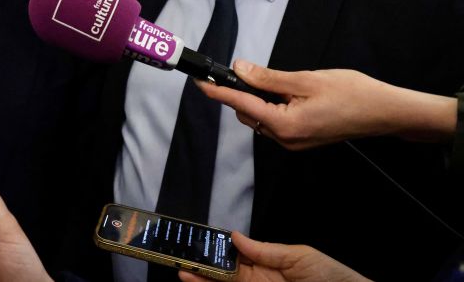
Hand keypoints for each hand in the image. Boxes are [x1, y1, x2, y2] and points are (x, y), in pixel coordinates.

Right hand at [177, 231, 368, 281]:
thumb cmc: (335, 278)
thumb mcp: (301, 257)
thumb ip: (266, 249)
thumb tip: (234, 236)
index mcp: (267, 267)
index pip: (233, 259)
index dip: (213, 252)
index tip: (195, 244)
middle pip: (223, 276)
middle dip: (201, 269)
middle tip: (180, 261)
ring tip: (185, 274)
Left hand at [195, 60, 455, 149]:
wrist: (385, 112)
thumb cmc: (352, 93)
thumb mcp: (305, 79)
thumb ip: (268, 77)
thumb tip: (240, 69)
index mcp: (284, 125)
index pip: (241, 105)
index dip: (218, 92)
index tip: (199, 82)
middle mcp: (285, 139)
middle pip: (248, 113)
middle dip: (242, 92)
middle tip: (243, 70)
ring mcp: (294, 142)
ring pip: (261, 118)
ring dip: (258, 99)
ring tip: (274, 81)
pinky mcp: (303, 139)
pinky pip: (276, 122)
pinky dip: (272, 106)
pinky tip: (284, 92)